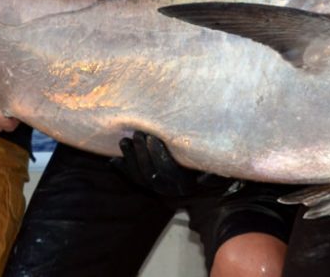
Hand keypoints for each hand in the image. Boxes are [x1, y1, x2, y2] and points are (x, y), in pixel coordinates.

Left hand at [110, 130, 231, 197]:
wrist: (208, 196)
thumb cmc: (213, 176)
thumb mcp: (217, 173)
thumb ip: (212, 169)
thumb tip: (208, 167)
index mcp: (185, 184)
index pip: (168, 171)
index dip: (159, 155)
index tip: (153, 138)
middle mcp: (169, 189)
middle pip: (151, 173)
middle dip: (142, 154)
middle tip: (138, 134)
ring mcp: (157, 190)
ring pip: (139, 178)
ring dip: (130, 160)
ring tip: (124, 142)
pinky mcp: (149, 188)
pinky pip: (133, 181)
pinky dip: (123, 170)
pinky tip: (113, 160)